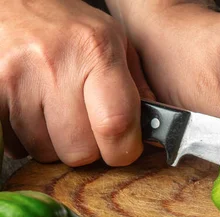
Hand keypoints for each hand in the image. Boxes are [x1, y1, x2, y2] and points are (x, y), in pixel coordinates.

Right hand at [0, 0, 153, 165]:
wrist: (13, 3)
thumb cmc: (70, 27)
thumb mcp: (115, 41)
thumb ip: (139, 86)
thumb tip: (158, 128)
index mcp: (96, 51)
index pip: (115, 125)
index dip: (123, 150)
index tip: (124, 148)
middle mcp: (55, 64)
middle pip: (80, 150)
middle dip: (89, 150)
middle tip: (88, 129)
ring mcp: (17, 78)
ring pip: (46, 152)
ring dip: (56, 145)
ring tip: (59, 115)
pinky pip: (14, 145)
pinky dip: (27, 141)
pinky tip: (36, 115)